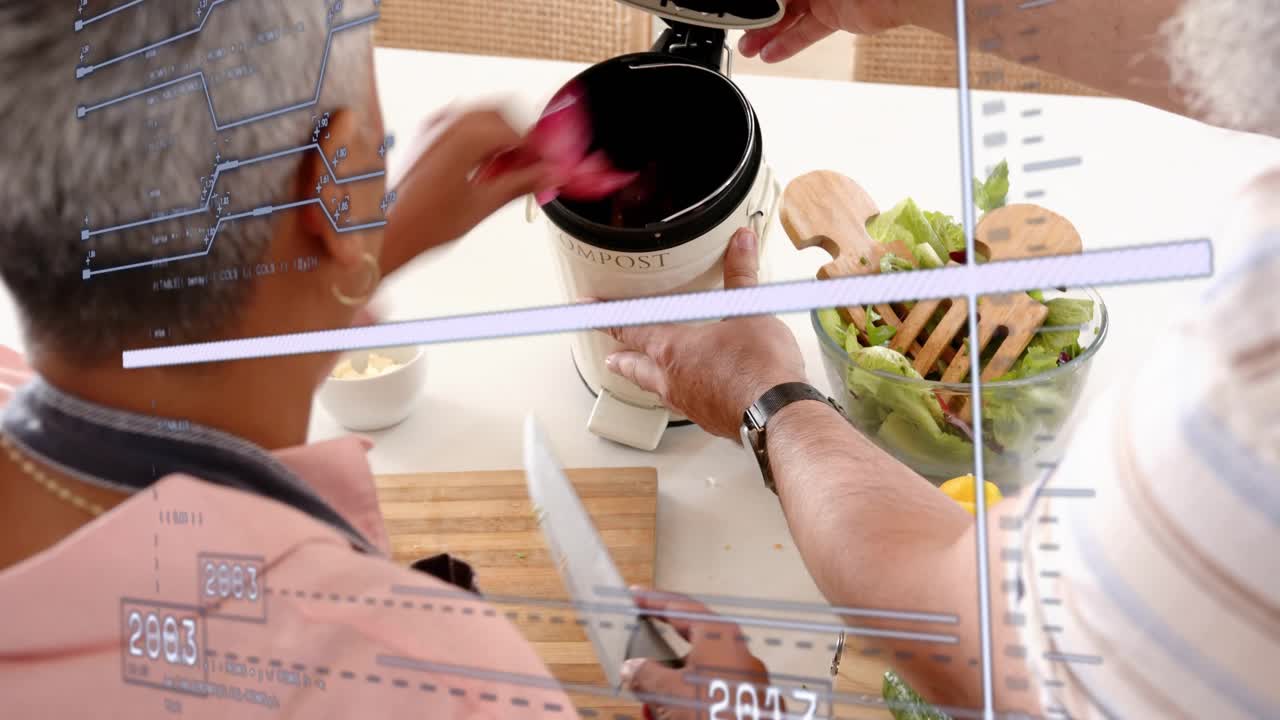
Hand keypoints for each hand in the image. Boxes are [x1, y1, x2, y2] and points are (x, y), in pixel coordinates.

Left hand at [382, 107, 559, 270]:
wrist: (389, 232)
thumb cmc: (424, 222)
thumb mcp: (483, 205)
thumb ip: (520, 184)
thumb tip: (547, 175)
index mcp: (464, 138)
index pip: (515, 130)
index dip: (535, 147)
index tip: (546, 163)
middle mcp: (447, 126)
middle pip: (499, 113)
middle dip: (519, 136)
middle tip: (532, 162)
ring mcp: (434, 130)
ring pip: (480, 116)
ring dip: (500, 135)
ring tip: (511, 166)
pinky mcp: (427, 139)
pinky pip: (462, 124)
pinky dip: (480, 138)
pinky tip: (485, 164)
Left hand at [599, 228, 806, 438]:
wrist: (778, 413)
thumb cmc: (759, 367)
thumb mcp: (750, 310)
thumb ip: (741, 275)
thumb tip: (740, 244)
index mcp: (673, 347)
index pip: (631, 325)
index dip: (607, 315)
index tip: (588, 310)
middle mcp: (672, 378)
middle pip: (635, 365)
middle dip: (621, 357)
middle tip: (609, 357)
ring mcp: (689, 403)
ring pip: (656, 389)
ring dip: (645, 381)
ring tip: (645, 380)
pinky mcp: (709, 419)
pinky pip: (684, 406)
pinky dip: (679, 397)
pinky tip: (689, 397)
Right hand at [621, 587, 774, 719]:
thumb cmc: (714, 714)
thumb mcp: (667, 693)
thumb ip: (645, 675)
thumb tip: (633, 668)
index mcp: (719, 635)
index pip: (680, 607)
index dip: (653, 601)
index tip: (636, 595)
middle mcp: (738, 651)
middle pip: (690, 644)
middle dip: (660, 661)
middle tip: (639, 662)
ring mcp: (748, 679)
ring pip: (699, 675)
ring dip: (673, 690)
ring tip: (654, 709)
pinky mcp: (752, 703)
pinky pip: (713, 693)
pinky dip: (691, 702)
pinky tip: (672, 717)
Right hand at [739, 0, 909, 62]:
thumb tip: (768, 2)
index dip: (754, 0)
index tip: (739, 9)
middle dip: (756, 15)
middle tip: (739, 30)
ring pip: (788, 14)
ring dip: (767, 32)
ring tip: (748, 48)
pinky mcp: (836, 15)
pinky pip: (806, 30)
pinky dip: (788, 43)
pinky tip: (769, 54)